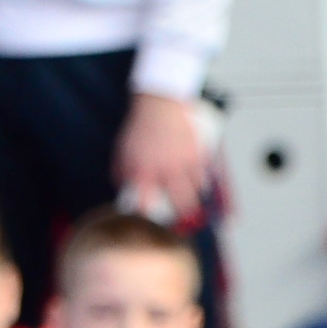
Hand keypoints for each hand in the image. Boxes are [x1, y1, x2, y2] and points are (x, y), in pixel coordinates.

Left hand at [114, 93, 209, 220]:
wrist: (160, 105)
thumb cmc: (141, 128)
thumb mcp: (123, 151)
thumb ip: (122, 173)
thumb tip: (124, 191)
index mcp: (144, 171)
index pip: (146, 203)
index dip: (149, 216)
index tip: (151, 221)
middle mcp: (166, 170)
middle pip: (181, 203)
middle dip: (184, 215)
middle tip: (185, 219)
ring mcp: (184, 163)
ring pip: (197, 191)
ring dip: (195, 197)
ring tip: (193, 200)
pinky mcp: (198, 154)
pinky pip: (204, 175)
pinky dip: (201, 180)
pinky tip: (197, 180)